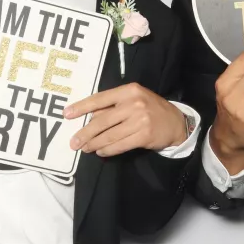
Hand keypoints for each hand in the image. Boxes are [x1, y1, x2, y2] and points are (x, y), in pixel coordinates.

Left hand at [64, 83, 187, 157]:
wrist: (176, 122)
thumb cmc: (150, 108)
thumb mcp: (133, 99)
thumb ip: (113, 106)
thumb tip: (89, 119)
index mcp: (128, 90)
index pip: (100, 99)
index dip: (82, 107)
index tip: (67, 114)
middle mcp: (133, 103)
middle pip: (102, 121)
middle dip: (85, 133)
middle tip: (73, 142)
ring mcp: (140, 120)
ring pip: (109, 135)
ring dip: (94, 144)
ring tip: (85, 149)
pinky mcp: (144, 136)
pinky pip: (119, 145)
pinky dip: (107, 150)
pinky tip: (101, 152)